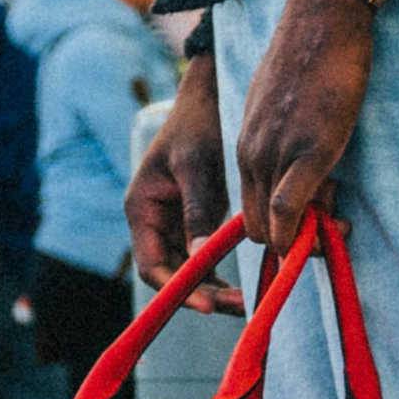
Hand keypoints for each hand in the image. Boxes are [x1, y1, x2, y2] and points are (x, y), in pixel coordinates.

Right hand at [125, 54, 241, 313]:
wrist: (211, 94)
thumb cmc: (198, 122)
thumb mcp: (196, 164)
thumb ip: (197, 210)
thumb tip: (199, 258)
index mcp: (142, 208)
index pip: (152, 266)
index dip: (177, 290)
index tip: (209, 304)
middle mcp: (155, 220)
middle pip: (174, 273)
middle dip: (204, 293)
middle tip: (242, 305)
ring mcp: (177, 220)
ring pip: (193, 268)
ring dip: (219, 284)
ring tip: (252, 297)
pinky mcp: (199, 216)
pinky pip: (209, 251)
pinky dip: (229, 263)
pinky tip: (255, 272)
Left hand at [235, 0, 375, 258]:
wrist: (321, 22)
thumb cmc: (309, 60)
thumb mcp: (284, 108)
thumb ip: (288, 146)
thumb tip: (313, 185)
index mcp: (245, 145)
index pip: (249, 210)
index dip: (277, 232)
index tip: (308, 230)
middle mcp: (252, 155)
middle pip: (256, 227)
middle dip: (289, 243)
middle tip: (328, 233)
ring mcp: (276, 154)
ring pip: (273, 225)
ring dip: (304, 240)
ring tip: (339, 225)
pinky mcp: (308, 151)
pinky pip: (290, 208)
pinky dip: (302, 233)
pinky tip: (332, 229)